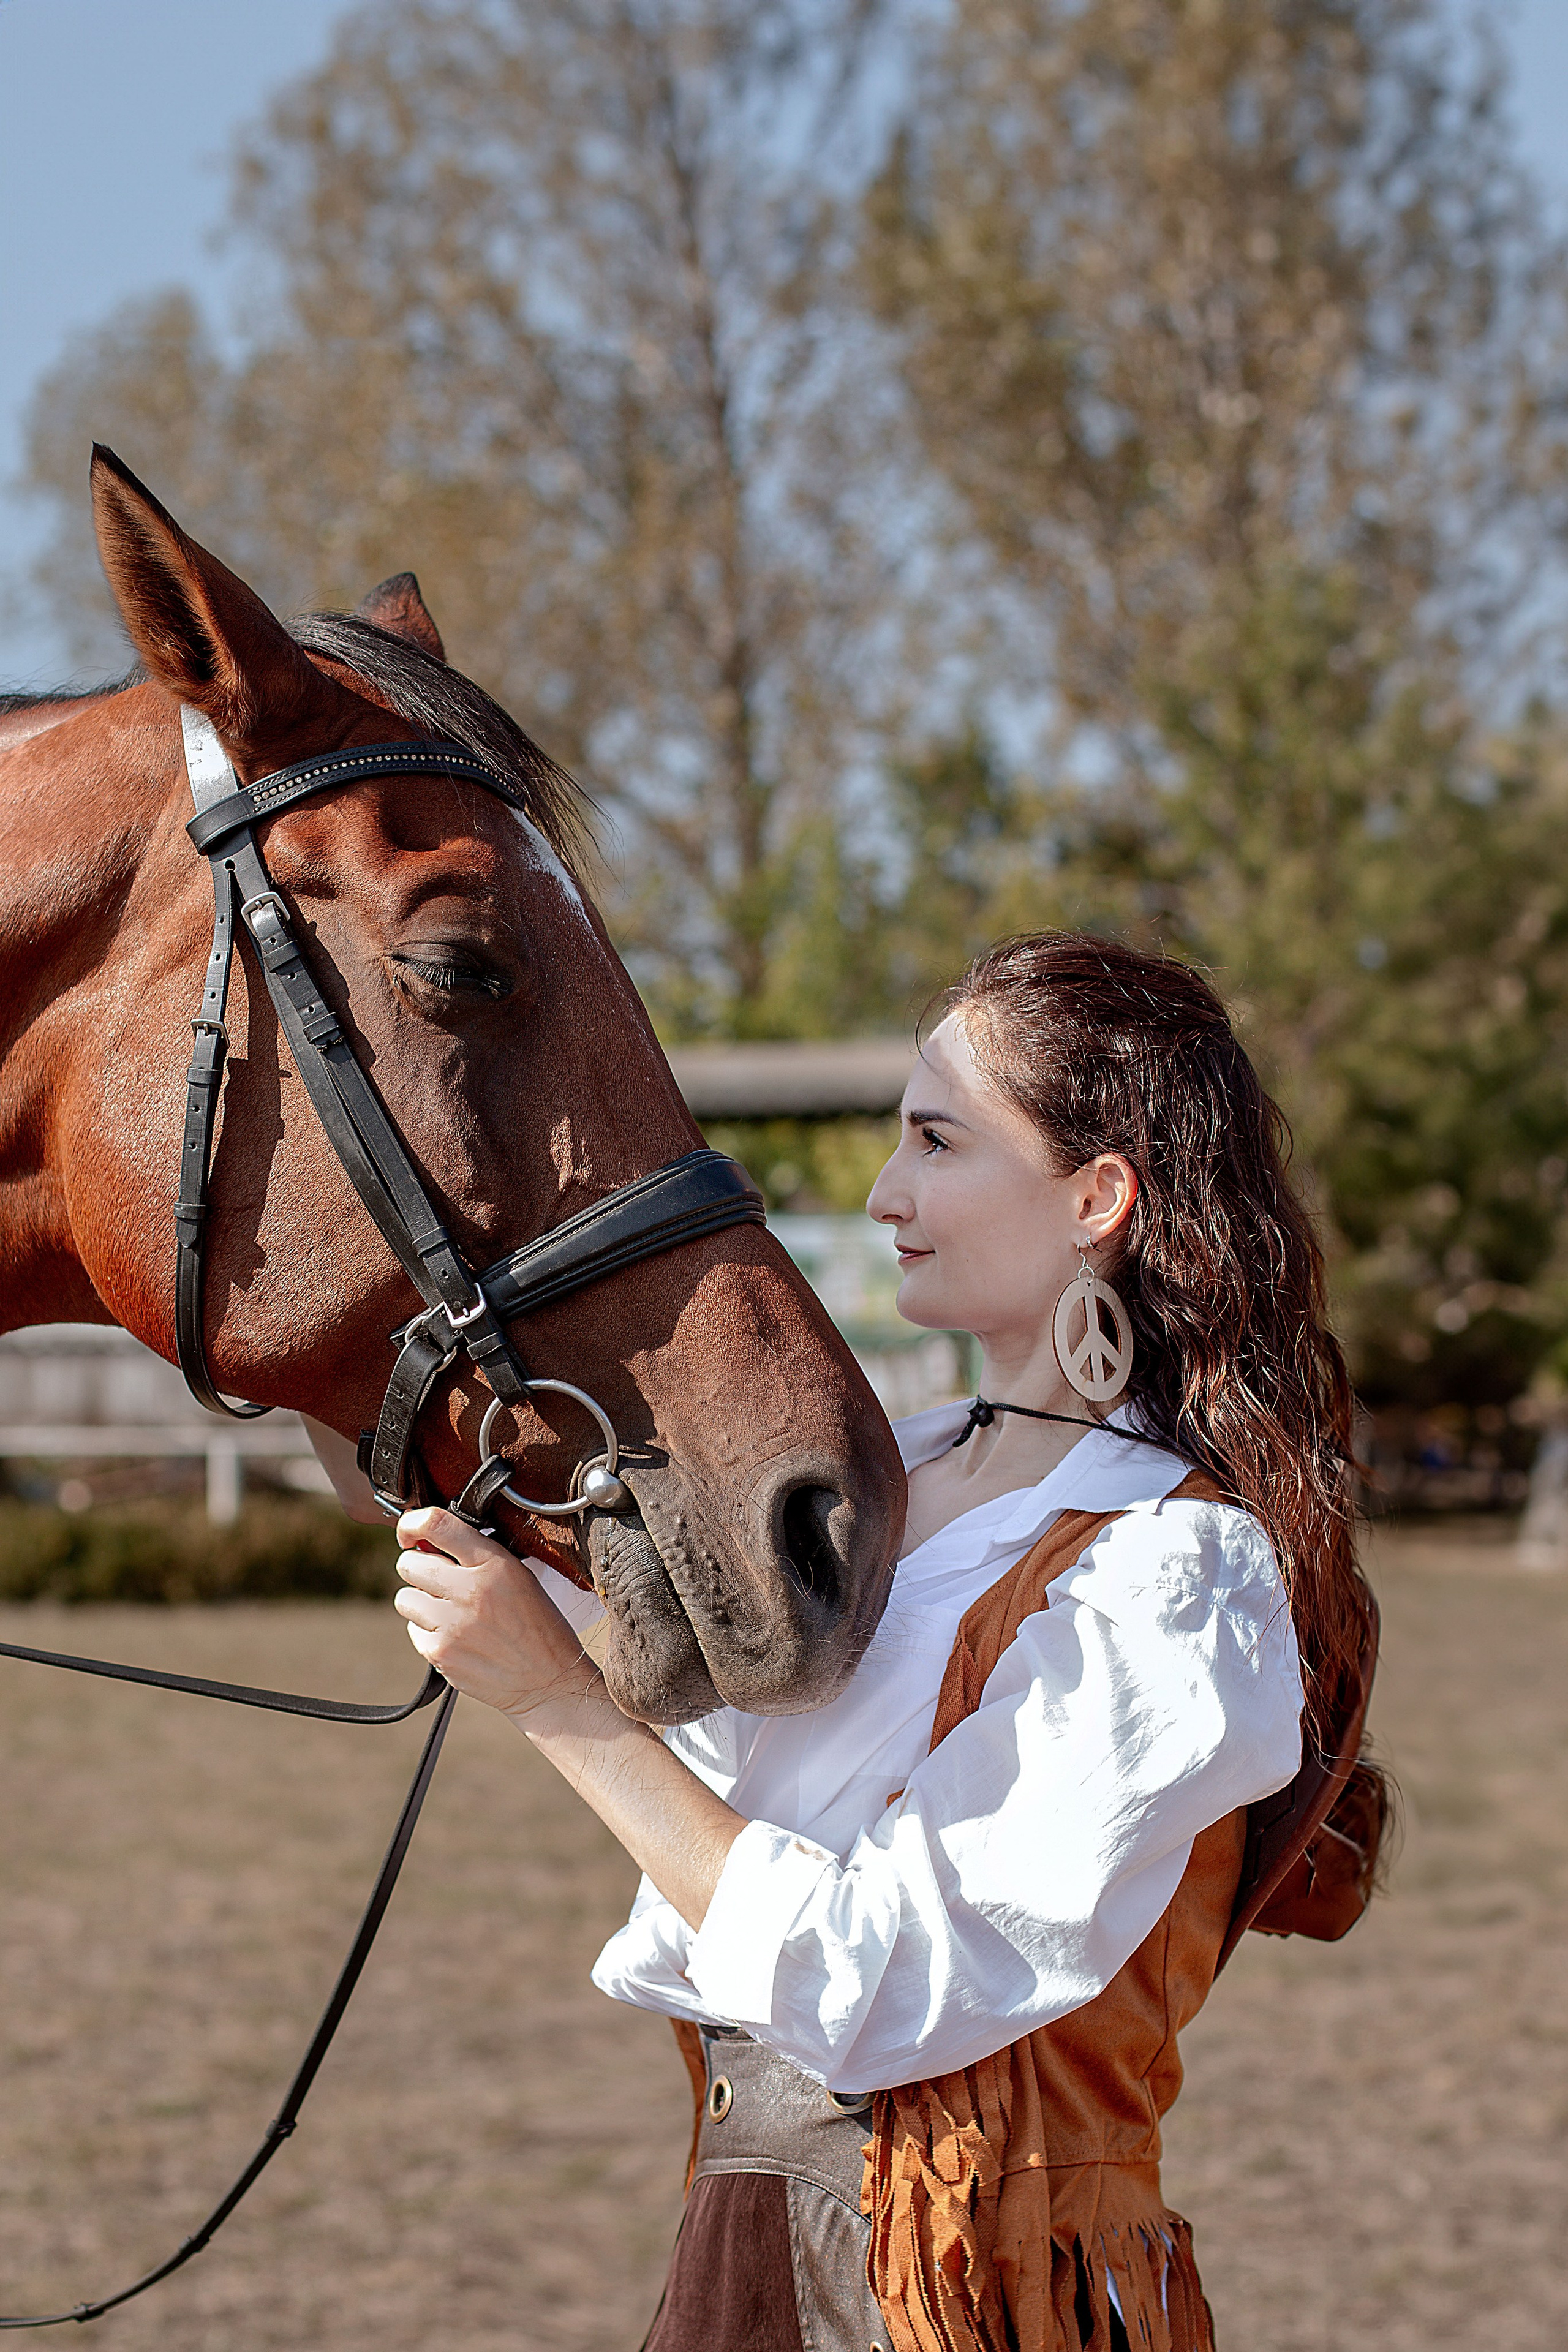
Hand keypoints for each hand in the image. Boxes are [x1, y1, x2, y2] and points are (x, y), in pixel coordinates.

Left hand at [393, 1507, 597, 1721]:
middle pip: (409, 1563)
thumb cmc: (538, 1627)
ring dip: (420, 1602)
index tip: (410, 1533)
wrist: (548, 1682)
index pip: (437, 1525)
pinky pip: (413, 1631)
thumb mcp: (520, 1577)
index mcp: (494, 1564)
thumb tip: (428, 1543)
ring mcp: (452, 1624)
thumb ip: (477, 1557)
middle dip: (418, 1569)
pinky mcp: (440, 1653)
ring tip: (449, 1612)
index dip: (412, 1524)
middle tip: (438, 1581)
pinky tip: (455, 1637)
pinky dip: (428, 1633)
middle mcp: (470, 1591)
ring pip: (405, 1598)